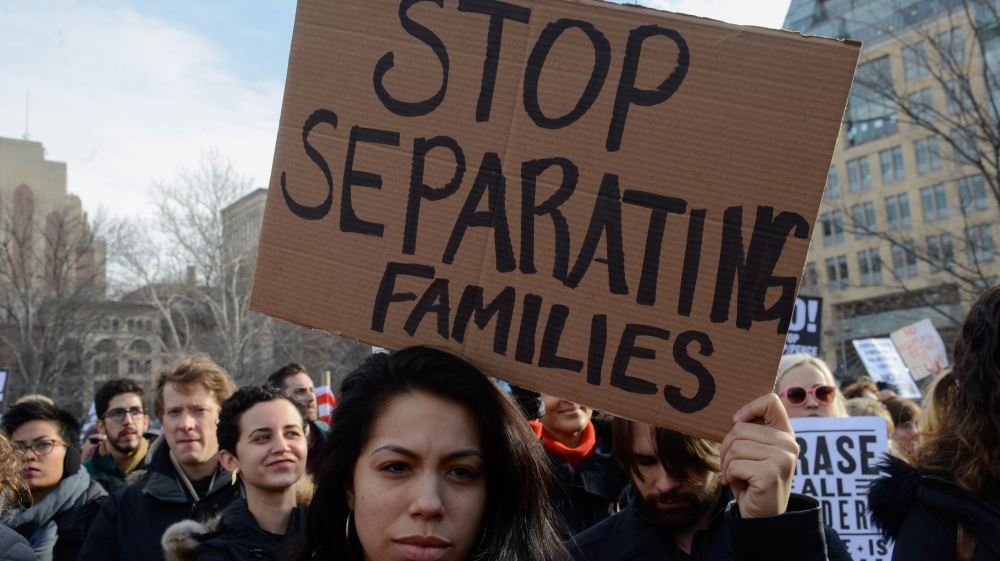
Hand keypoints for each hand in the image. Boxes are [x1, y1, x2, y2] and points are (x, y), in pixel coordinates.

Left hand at [719, 393, 798, 518]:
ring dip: (728, 465)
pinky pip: (735, 465)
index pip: (771, 401)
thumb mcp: (754, 452)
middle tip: (732, 465)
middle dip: (726, 449)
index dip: (748, 408)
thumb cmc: (752, 480)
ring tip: (739, 476)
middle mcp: (789, 444)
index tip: (736, 422)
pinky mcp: (771, 473)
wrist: (762, 516)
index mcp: (785, 434)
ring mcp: (783, 458)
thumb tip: (734, 418)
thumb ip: (750, 432)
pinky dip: (730, 477)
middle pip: (740, 429)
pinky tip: (741, 485)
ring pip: (735, 447)